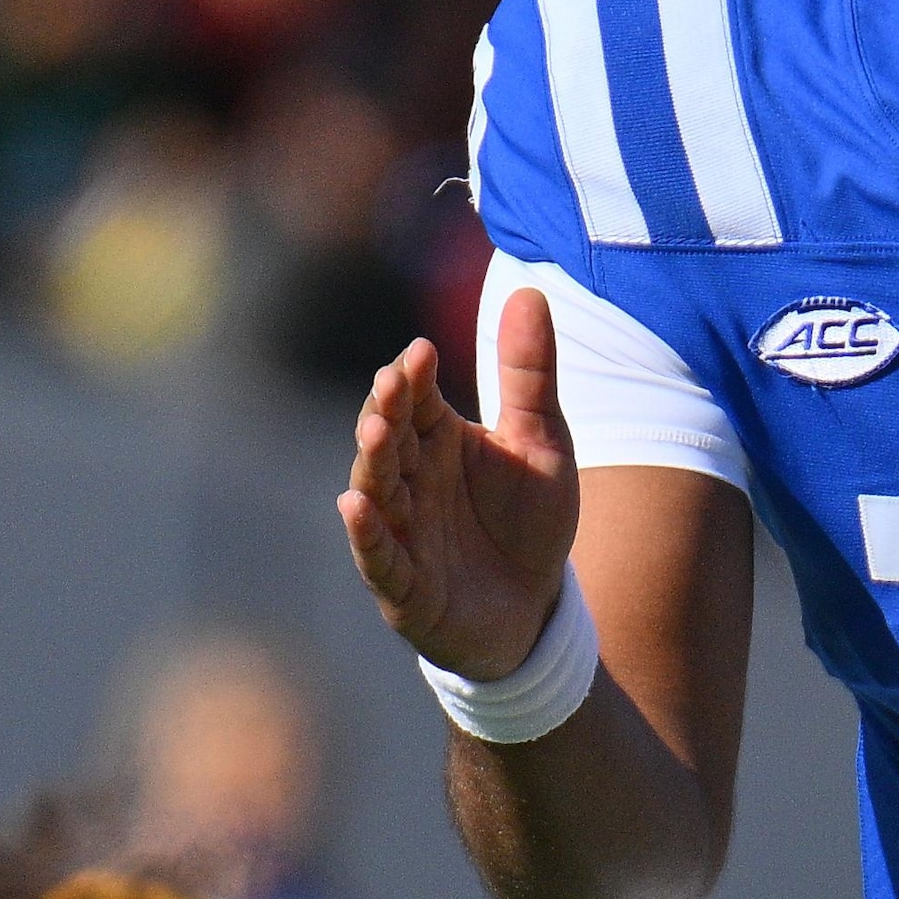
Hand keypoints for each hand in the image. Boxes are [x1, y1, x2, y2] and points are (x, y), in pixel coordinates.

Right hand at [340, 290, 582, 680]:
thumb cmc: (529, 521)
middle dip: (387, 411)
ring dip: (371, 463)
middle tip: (392, 382)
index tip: (423, 351)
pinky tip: (356, 507)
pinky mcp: (405, 585)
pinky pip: (379, 557)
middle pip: (390, 438)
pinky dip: (366, 535)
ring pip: (377, 491)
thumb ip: (530, 374)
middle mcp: (410, 479)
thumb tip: (529, 290)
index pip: (416, 398)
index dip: (414, 377)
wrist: (538, 608)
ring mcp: (402, 531)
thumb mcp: (542, 442)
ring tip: (375, 432)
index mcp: (437, 439)